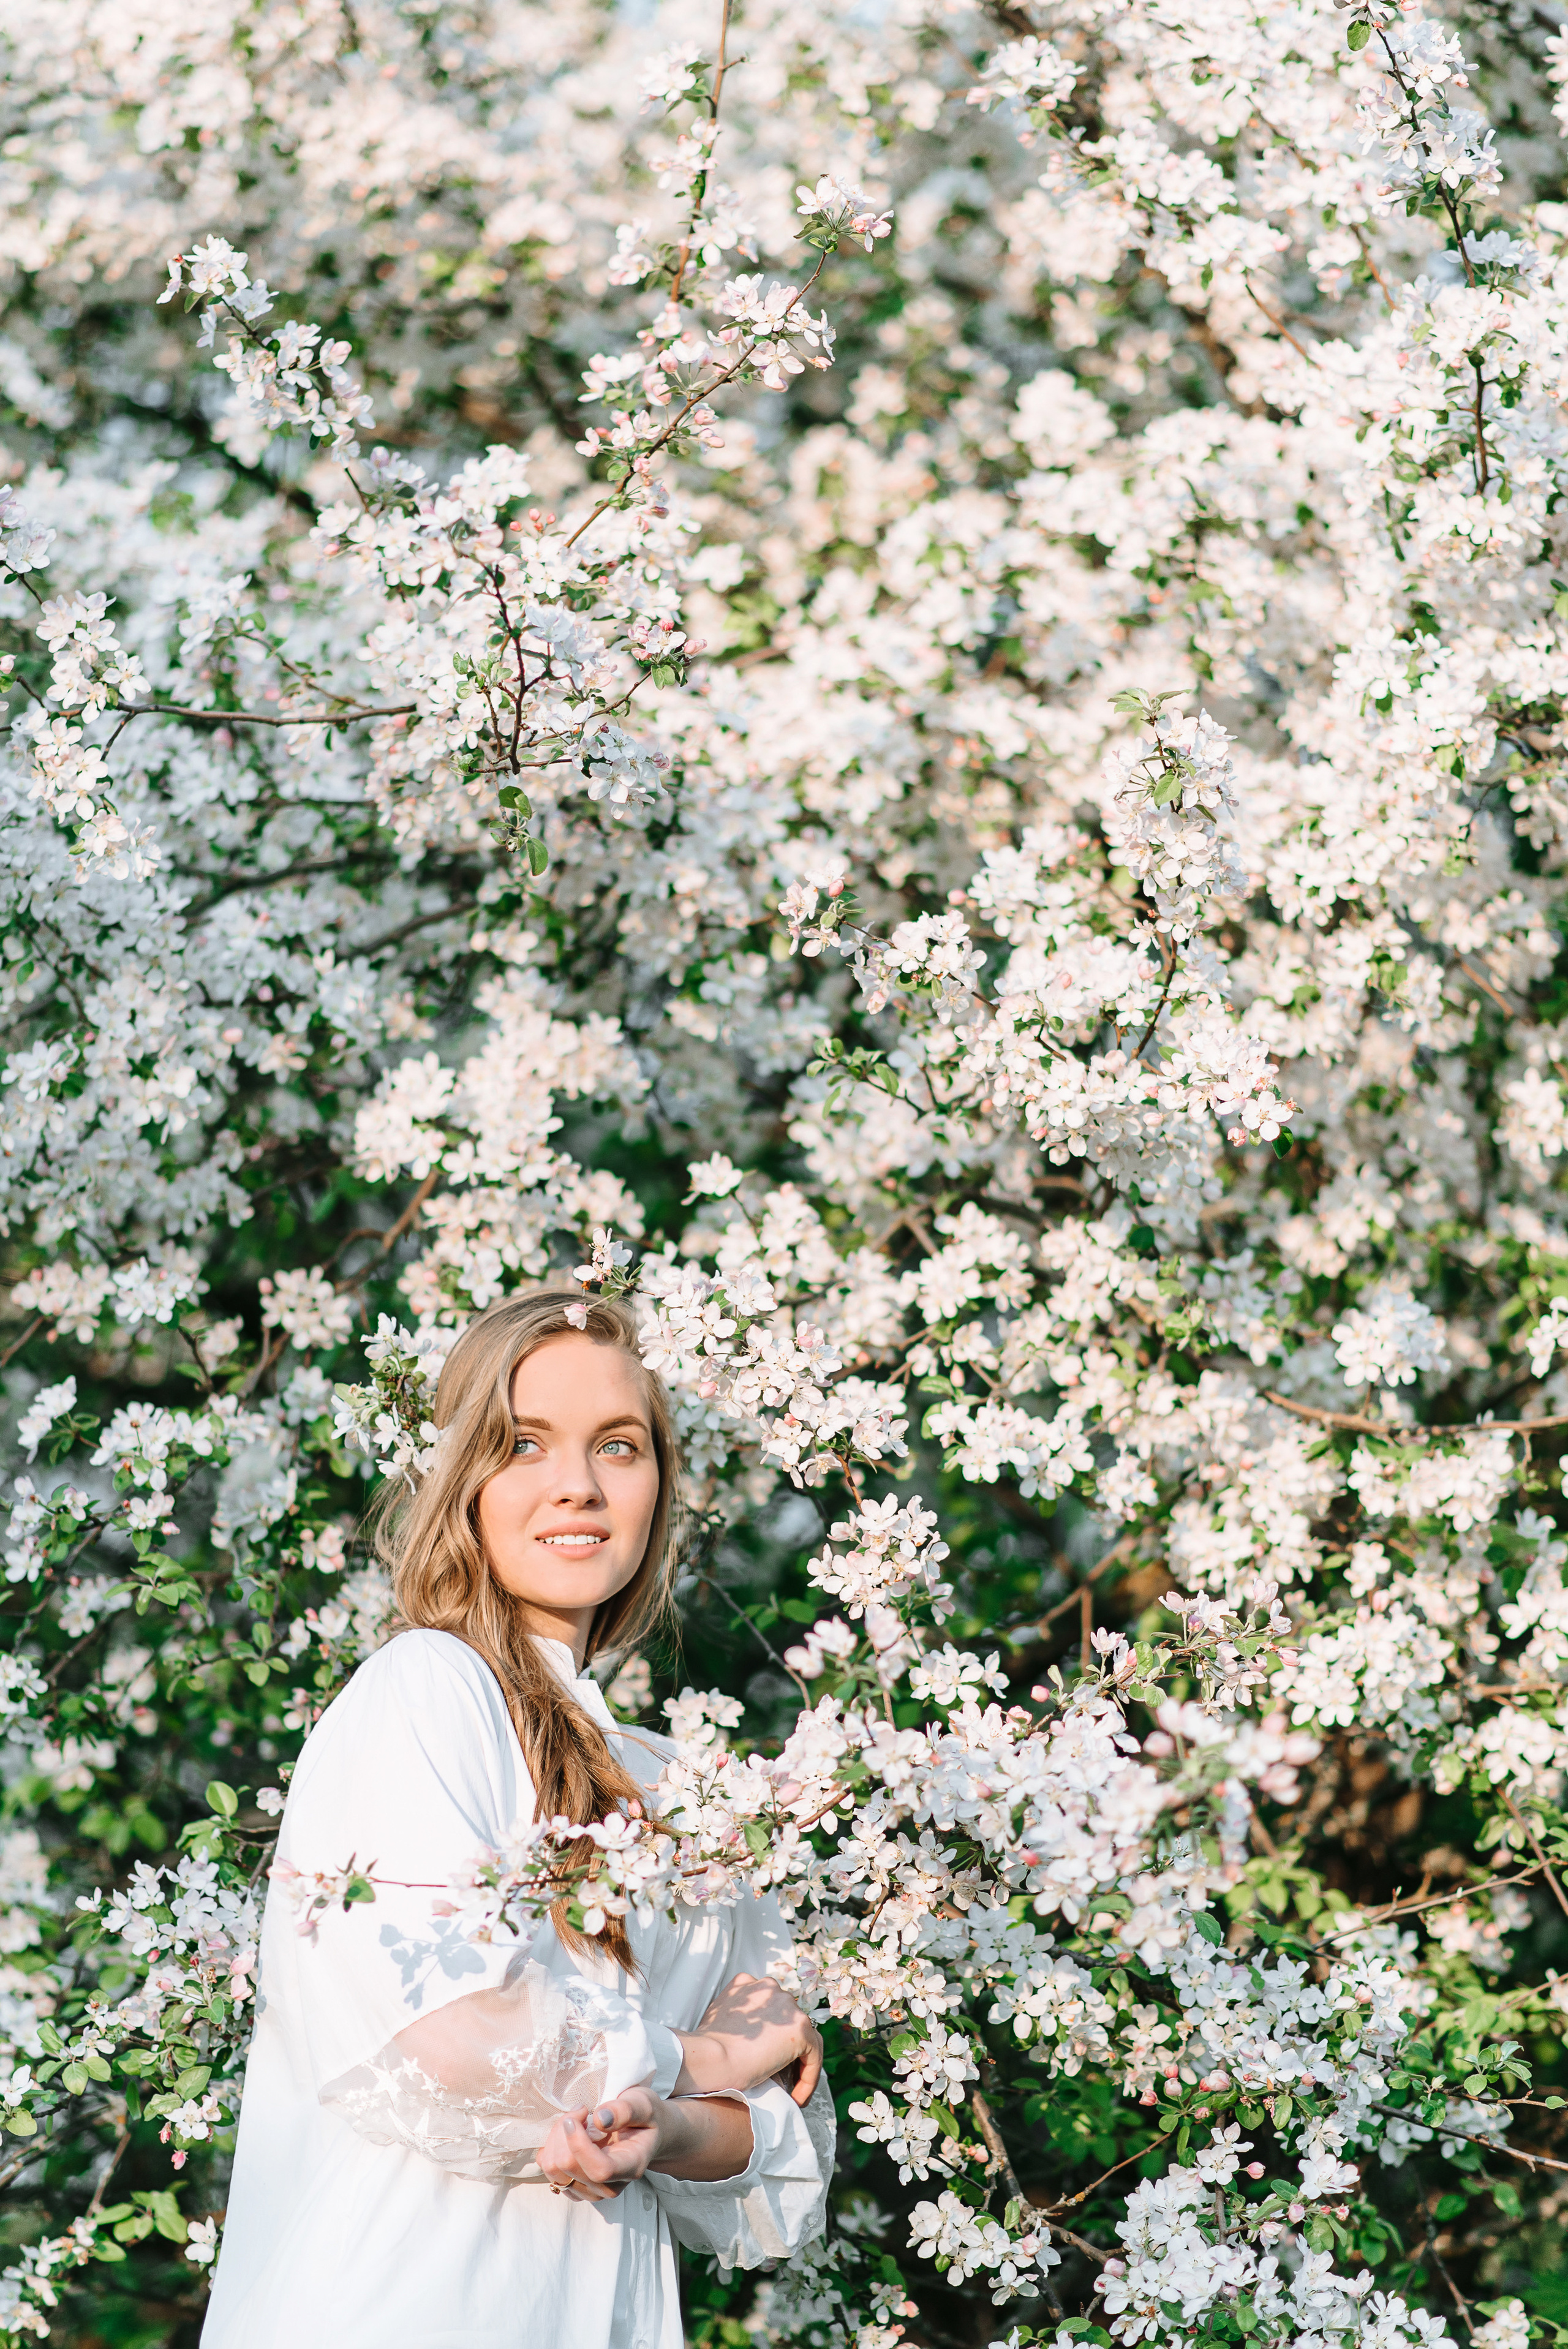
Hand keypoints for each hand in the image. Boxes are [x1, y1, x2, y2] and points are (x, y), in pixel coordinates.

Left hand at [539, 2085, 660, 2202]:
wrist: (645, 2134)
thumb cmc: (645, 2118)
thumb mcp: (643, 2104)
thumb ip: (625, 2110)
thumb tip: (600, 2119)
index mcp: (631, 2166)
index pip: (600, 2169)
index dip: (579, 2145)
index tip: (575, 2117)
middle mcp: (611, 2186)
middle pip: (570, 2168)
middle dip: (564, 2132)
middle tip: (580, 2110)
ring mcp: (592, 2191)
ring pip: (555, 2171)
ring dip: (556, 2139)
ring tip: (575, 2121)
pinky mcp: (576, 2188)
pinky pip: (550, 2172)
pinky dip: (551, 2149)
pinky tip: (566, 2135)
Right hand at [674, 1971, 823, 2107]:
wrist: (711, 2057)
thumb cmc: (708, 2049)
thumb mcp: (720, 2020)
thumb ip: (739, 2018)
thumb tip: (752, 2040)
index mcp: (747, 1984)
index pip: (769, 2007)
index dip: (771, 2034)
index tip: (764, 2059)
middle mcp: (769, 1987)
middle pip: (788, 2019)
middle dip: (786, 2048)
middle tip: (780, 2077)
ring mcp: (786, 2006)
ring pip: (805, 2036)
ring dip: (800, 2065)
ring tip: (791, 2091)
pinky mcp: (800, 2028)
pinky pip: (814, 2054)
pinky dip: (809, 2077)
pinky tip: (797, 2098)